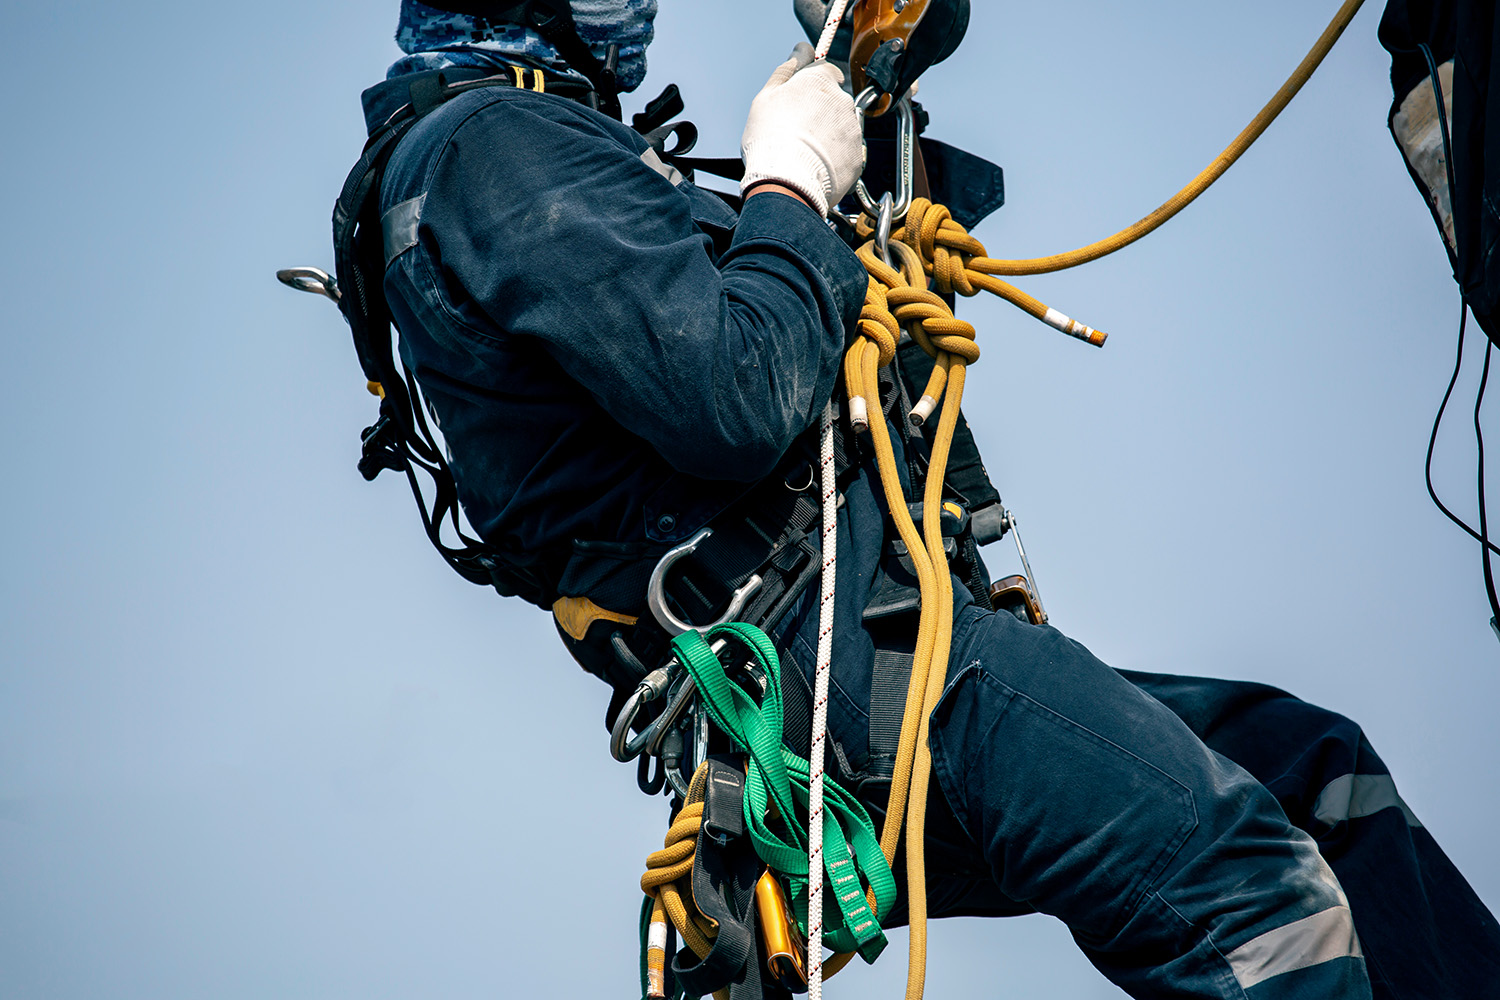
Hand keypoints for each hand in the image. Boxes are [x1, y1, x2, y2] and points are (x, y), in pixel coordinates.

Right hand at [740, 42, 863, 217]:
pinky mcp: (858, 157)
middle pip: (834, 100)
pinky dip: (835, 158)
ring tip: (804, 151)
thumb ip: (787, 69)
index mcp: (821, 80)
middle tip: (796, 130)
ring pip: (841, 127)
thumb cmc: (771, 140)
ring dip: (828, 135)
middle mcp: (843, 100)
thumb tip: (801, 50)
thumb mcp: (767, 96)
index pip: (826, 71)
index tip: (799, 99)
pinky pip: (847, 153)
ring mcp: (853, 129)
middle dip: (820, 112)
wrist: (787, 183)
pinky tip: (815, 165)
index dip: (811, 85)